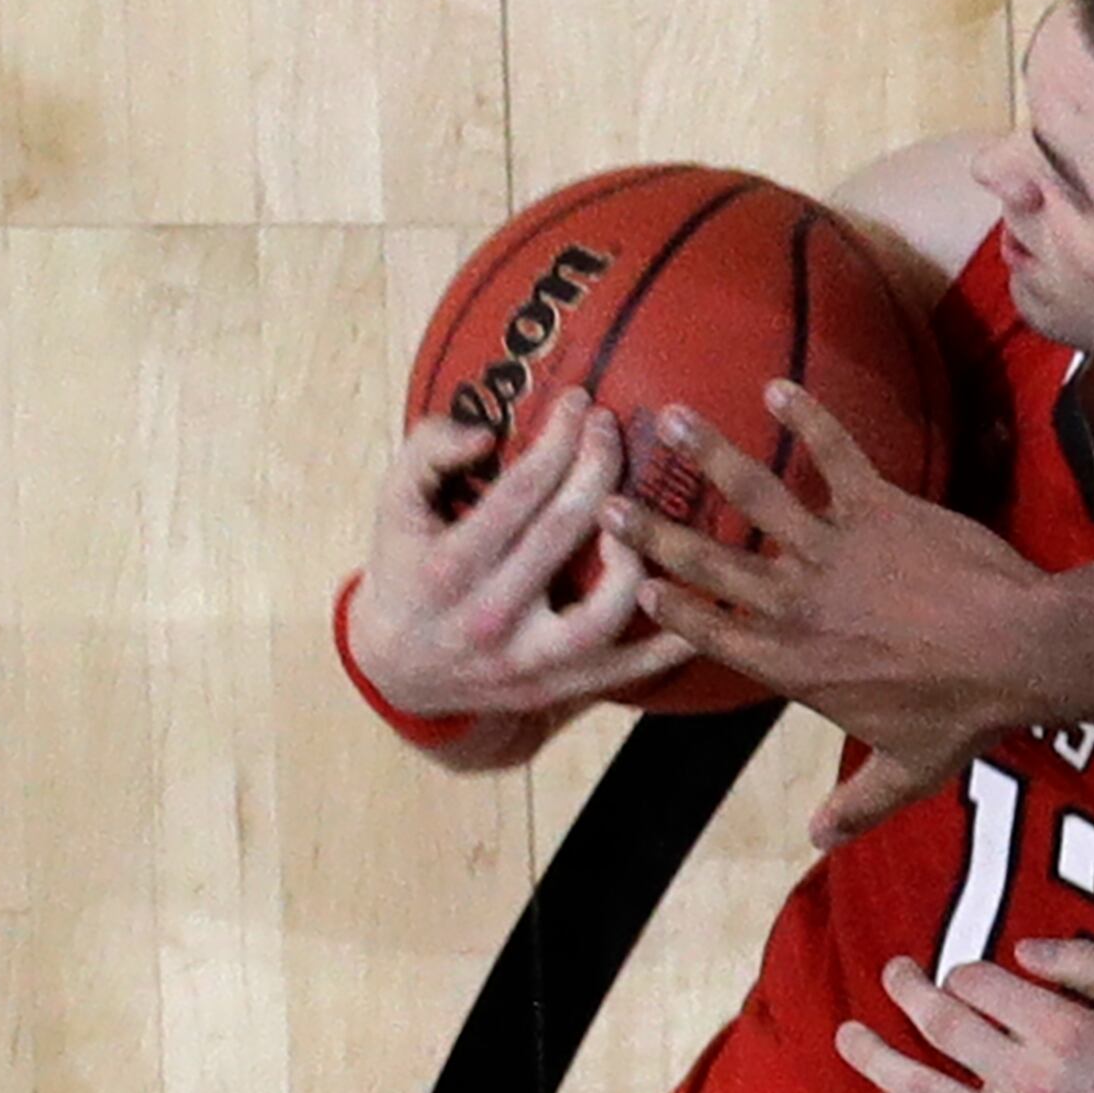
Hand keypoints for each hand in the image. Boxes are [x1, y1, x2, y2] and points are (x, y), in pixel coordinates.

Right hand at [349, 391, 692, 730]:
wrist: (401, 672)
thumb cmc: (405, 570)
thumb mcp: (394, 505)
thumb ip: (427, 452)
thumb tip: (486, 433)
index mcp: (450, 568)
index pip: (517, 492)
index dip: (557, 441)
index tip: (581, 403)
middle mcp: (490, 617)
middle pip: (562, 534)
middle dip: (597, 469)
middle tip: (612, 430)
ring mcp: (528, 662)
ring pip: (603, 612)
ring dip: (633, 555)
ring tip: (636, 513)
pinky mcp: (556, 689)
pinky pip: (625, 672)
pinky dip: (667, 647)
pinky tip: (699, 609)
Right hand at [608, 384, 1051, 843]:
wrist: (1018, 653)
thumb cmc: (965, 716)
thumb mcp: (909, 771)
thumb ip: (859, 804)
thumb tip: (823, 841)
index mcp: (796, 667)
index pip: (717, 635)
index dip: (674, 611)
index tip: (639, 589)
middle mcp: (799, 605)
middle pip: (711, 563)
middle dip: (655, 532)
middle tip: (608, 505)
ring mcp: (834, 552)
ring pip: (755, 496)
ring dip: (706, 455)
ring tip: (665, 419)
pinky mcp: (878, 508)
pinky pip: (834, 453)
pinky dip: (807, 418)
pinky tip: (776, 385)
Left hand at [834, 938, 1093, 1092]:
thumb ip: (1086, 963)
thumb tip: (1018, 952)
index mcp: (1062, 1034)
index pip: (975, 984)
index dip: (960, 972)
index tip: (963, 977)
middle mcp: (1028, 1085)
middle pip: (937, 1023)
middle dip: (905, 989)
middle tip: (893, 975)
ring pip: (913, 1088)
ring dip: (871, 1055)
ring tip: (849, 1036)